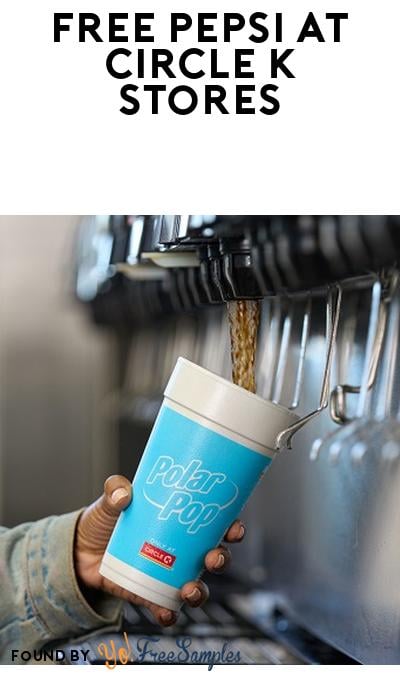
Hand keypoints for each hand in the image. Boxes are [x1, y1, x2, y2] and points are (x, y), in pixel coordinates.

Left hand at [74, 475, 244, 626]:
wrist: (80, 552)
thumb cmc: (104, 521)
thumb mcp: (110, 501)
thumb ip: (115, 490)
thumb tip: (122, 493)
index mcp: (181, 523)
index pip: (216, 523)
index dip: (232, 527)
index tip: (234, 529)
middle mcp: (182, 549)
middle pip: (214, 556)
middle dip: (221, 559)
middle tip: (212, 558)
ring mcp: (169, 573)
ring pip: (197, 586)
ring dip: (200, 591)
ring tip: (189, 590)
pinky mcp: (151, 594)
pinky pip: (168, 608)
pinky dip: (170, 613)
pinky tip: (166, 612)